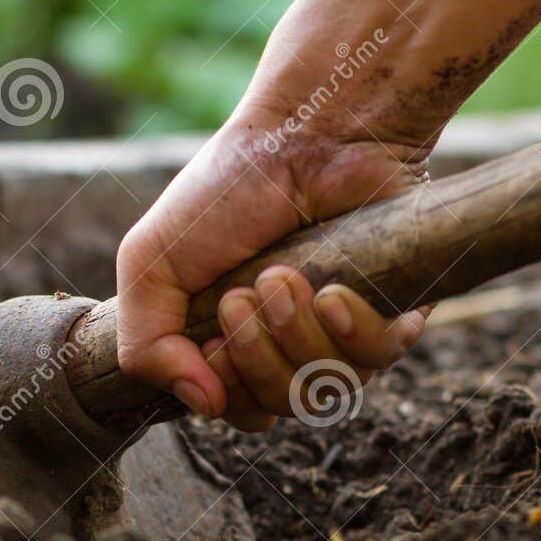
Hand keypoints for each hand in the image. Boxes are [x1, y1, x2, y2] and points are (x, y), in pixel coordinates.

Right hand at [116, 115, 429, 430]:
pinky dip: (350, 331)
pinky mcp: (394, 311)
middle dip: (256, 355)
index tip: (215, 328)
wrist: (306, 131)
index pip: (236, 409)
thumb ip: (147, 346)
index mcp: (236, 340)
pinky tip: (333, 292)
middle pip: (278, 406)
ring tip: (284, 275)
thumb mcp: (152, 264)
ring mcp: (344, 332)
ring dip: (296, 335)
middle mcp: (293, 344)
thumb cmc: (229, 190)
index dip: (224, 386)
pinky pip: (378, 359)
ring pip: (327, 388)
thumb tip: (202, 408)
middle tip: (246, 293)